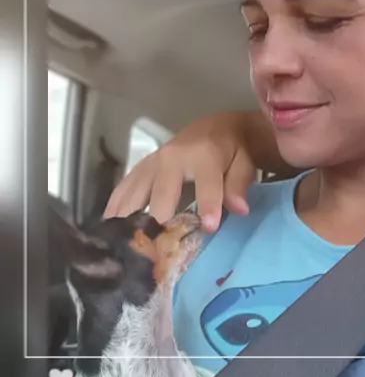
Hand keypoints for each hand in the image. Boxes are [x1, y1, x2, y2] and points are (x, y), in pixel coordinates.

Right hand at [104, 111, 258, 231]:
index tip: (209, 228)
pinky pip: (123, 189)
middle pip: (162, 191)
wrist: (214, 128)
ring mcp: (152, 163)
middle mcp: (172, 157)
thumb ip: (238, 185)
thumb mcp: (244, 163)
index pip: (206, 183)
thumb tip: (239, 209)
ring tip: (123, 245)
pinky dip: (115, 209)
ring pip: (137, 192)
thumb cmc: (231, 151)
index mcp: (204, 154)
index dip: (208, 205)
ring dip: (129, 219)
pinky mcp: (140, 169)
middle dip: (159, 218)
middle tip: (155, 248)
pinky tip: (107, 230)